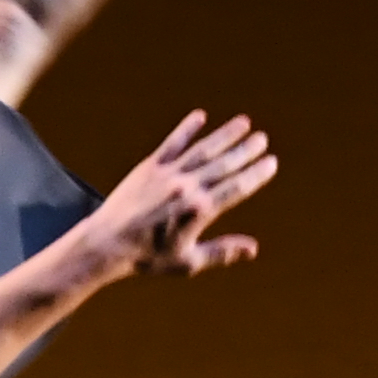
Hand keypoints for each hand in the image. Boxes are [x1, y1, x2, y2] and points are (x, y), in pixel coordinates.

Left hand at [100, 108, 278, 274]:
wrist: (106, 245)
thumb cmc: (147, 258)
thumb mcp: (188, 262)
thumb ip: (221, 252)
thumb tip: (253, 249)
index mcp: (199, 211)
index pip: (236, 188)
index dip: (256, 174)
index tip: (271, 162)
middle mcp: (186, 188)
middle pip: (224, 164)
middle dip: (246, 150)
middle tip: (263, 138)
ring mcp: (167, 175)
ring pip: (203, 149)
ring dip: (225, 135)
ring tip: (244, 123)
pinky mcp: (148, 167)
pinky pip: (171, 143)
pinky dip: (186, 129)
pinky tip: (200, 116)